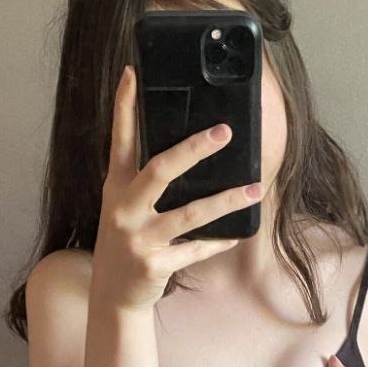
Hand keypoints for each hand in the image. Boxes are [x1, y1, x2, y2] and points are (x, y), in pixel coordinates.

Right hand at [91, 64, 265, 311]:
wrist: (113, 293)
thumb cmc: (127, 240)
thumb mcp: (125, 206)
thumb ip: (144, 180)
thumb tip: (188, 149)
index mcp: (116, 187)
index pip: (120, 139)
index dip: (125, 106)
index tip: (133, 73)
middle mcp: (124, 209)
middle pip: (160, 169)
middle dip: (193, 149)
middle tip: (223, 132)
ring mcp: (139, 238)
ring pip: (190, 213)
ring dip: (226, 200)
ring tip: (254, 189)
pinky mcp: (154, 265)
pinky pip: (195, 249)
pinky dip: (217, 242)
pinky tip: (236, 235)